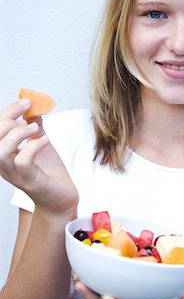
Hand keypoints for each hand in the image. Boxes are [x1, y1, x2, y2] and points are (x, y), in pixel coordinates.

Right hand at [0, 99, 78, 216]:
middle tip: (29, 111)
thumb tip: (33, 108)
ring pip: (0, 151)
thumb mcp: (40, 143)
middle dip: (9, 118)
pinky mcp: (30, 182)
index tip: (27, 101)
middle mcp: (4, 165)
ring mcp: (15, 174)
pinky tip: (44, 140)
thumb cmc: (49, 173)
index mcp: (4, 153)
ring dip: (17, 134)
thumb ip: (34, 127)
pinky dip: (32, 147)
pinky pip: (22, 162)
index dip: (8, 111)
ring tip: (34, 128)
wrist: (62, 197)